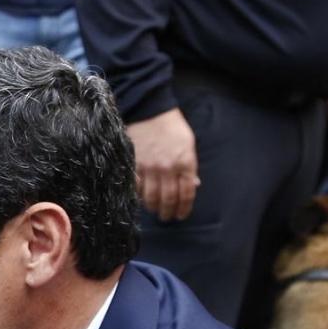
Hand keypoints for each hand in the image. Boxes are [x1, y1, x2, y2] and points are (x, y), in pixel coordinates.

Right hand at [126, 107, 198, 221]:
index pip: (187, 193)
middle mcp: (168, 168)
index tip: (181, 215)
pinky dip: (139, 197)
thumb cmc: (172, 127)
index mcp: (185, 162)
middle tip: (167, 217)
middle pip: (169, 199)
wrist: (149, 111)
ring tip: (155, 211)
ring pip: (151, 197)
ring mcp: (149, 168)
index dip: (184, 208)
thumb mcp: (189, 144)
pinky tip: (141, 200)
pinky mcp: (134, 165)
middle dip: (169, 212)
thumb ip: (190, 167)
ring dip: (154, 208)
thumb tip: (193, 185)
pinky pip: (137, 188)